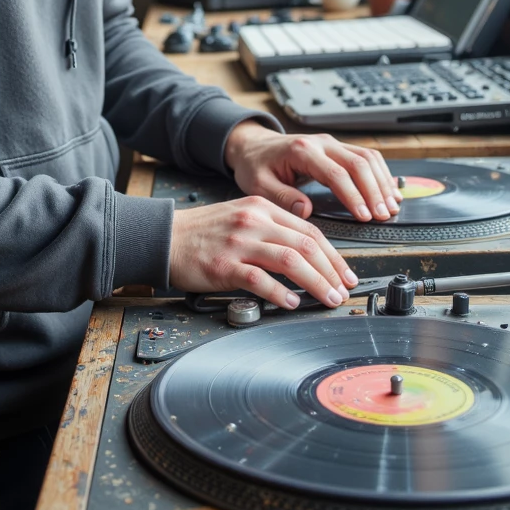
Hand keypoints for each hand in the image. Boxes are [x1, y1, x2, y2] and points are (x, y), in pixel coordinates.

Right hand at [168, 196, 358, 309]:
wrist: (164, 236)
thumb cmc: (202, 232)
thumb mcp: (241, 216)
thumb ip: (272, 229)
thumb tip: (306, 255)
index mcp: (262, 207)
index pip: (309, 230)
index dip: (333, 254)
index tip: (345, 273)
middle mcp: (254, 221)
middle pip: (306, 245)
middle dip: (331, 271)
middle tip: (343, 290)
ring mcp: (240, 243)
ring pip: (290, 260)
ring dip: (316, 283)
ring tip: (327, 298)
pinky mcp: (225, 265)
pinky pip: (261, 280)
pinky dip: (281, 293)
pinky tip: (293, 302)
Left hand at [223, 123, 400, 223]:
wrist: (254, 146)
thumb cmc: (256, 165)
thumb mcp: (258, 184)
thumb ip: (280, 196)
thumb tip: (305, 210)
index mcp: (302, 151)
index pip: (336, 173)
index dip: (354, 196)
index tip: (365, 216)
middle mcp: (321, 143)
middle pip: (359, 163)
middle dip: (375, 191)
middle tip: (383, 216)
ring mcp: (331, 144)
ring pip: (368, 157)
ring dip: (382, 182)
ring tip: (391, 207)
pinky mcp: (337, 148)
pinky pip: (366, 157)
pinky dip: (381, 174)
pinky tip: (388, 192)